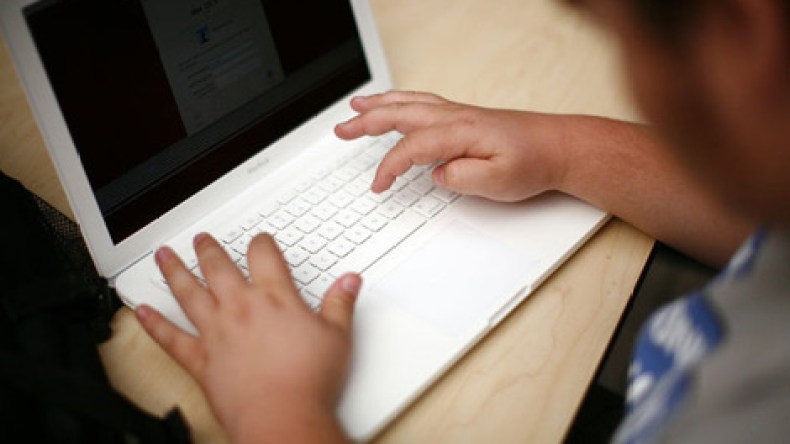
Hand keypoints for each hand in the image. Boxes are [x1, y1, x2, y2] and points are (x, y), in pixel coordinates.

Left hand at [135, 233, 359, 442]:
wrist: (282, 417)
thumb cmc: (309, 381)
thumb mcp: (338, 337)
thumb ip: (340, 304)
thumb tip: (349, 281)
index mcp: (275, 298)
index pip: (264, 255)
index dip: (261, 242)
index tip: (260, 240)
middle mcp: (241, 308)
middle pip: (219, 267)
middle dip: (209, 250)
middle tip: (201, 239)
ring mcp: (216, 332)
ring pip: (188, 293)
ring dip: (174, 272)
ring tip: (163, 256)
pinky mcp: (201, 359)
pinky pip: (170, 337)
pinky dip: (153, 324)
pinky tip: (141, 311)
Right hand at [335, 91, 570, 201]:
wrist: (557, 147)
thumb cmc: (533, 162)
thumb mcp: (499, 181)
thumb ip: (463, 178)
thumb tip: (437, 174)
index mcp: (459, 131)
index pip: (411, 147)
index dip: (389, 167)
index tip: (379, 185)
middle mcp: (455, 117)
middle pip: (400, 114)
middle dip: (367, 122)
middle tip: (341, 129)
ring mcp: (458, 114)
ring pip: (409, 103)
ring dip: (380, 105)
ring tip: (356, 107)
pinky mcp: (463, 118)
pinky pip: (422, 104)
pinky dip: (400, 102)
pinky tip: (395, 105)